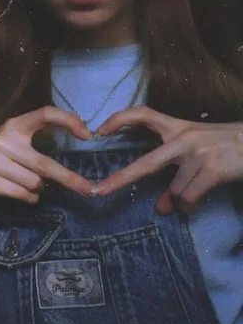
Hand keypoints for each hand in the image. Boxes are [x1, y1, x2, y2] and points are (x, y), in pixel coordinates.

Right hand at [0, 106, 94, 208]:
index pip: (45, 114)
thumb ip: (34, 141)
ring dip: (39, 190)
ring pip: (34, 183)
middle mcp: (3, 139)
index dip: (68, 121)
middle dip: (69, 179)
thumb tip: (71, 148)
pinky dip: (29, 198)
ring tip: (29, 187)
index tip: (87, 135)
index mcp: (13, 125)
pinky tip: (22, 194)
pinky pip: (22, 194)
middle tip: (89, 190)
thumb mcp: (11, 140)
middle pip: (45, 164)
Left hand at [95, 106, 242, 214]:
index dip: (119, 119)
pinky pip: (189, 197)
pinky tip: (191, 208)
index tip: (99, 131)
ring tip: (187, 203)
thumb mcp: (196, 154)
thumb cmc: (224, 147)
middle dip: (121, 178)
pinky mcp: (214, 168)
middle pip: (147, 163)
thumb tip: (162, 209)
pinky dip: (188, 207)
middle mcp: (184, 138)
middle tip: (99, 190)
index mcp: (177, 127)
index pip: (143, 114)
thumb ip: (176, 177)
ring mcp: (199, 153)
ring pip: (175, 190)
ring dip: (179, 202)